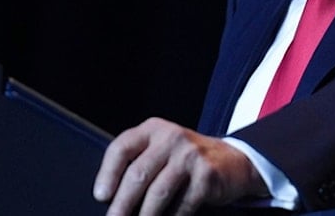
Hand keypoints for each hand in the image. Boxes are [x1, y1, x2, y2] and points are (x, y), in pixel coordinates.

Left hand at [93, 117, 268, 214]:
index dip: (107, 173)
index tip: (101, 196)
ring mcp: (191, 155)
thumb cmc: (186, 160)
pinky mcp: (207, 175)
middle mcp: (172, 137)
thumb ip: (138, 162)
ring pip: (158, 193)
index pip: (122, 148)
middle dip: (122, 204)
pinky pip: (182, 205)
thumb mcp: (162, 149)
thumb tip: (109, 197)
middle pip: (138, 174)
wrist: (233, 161)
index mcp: (153, 129)